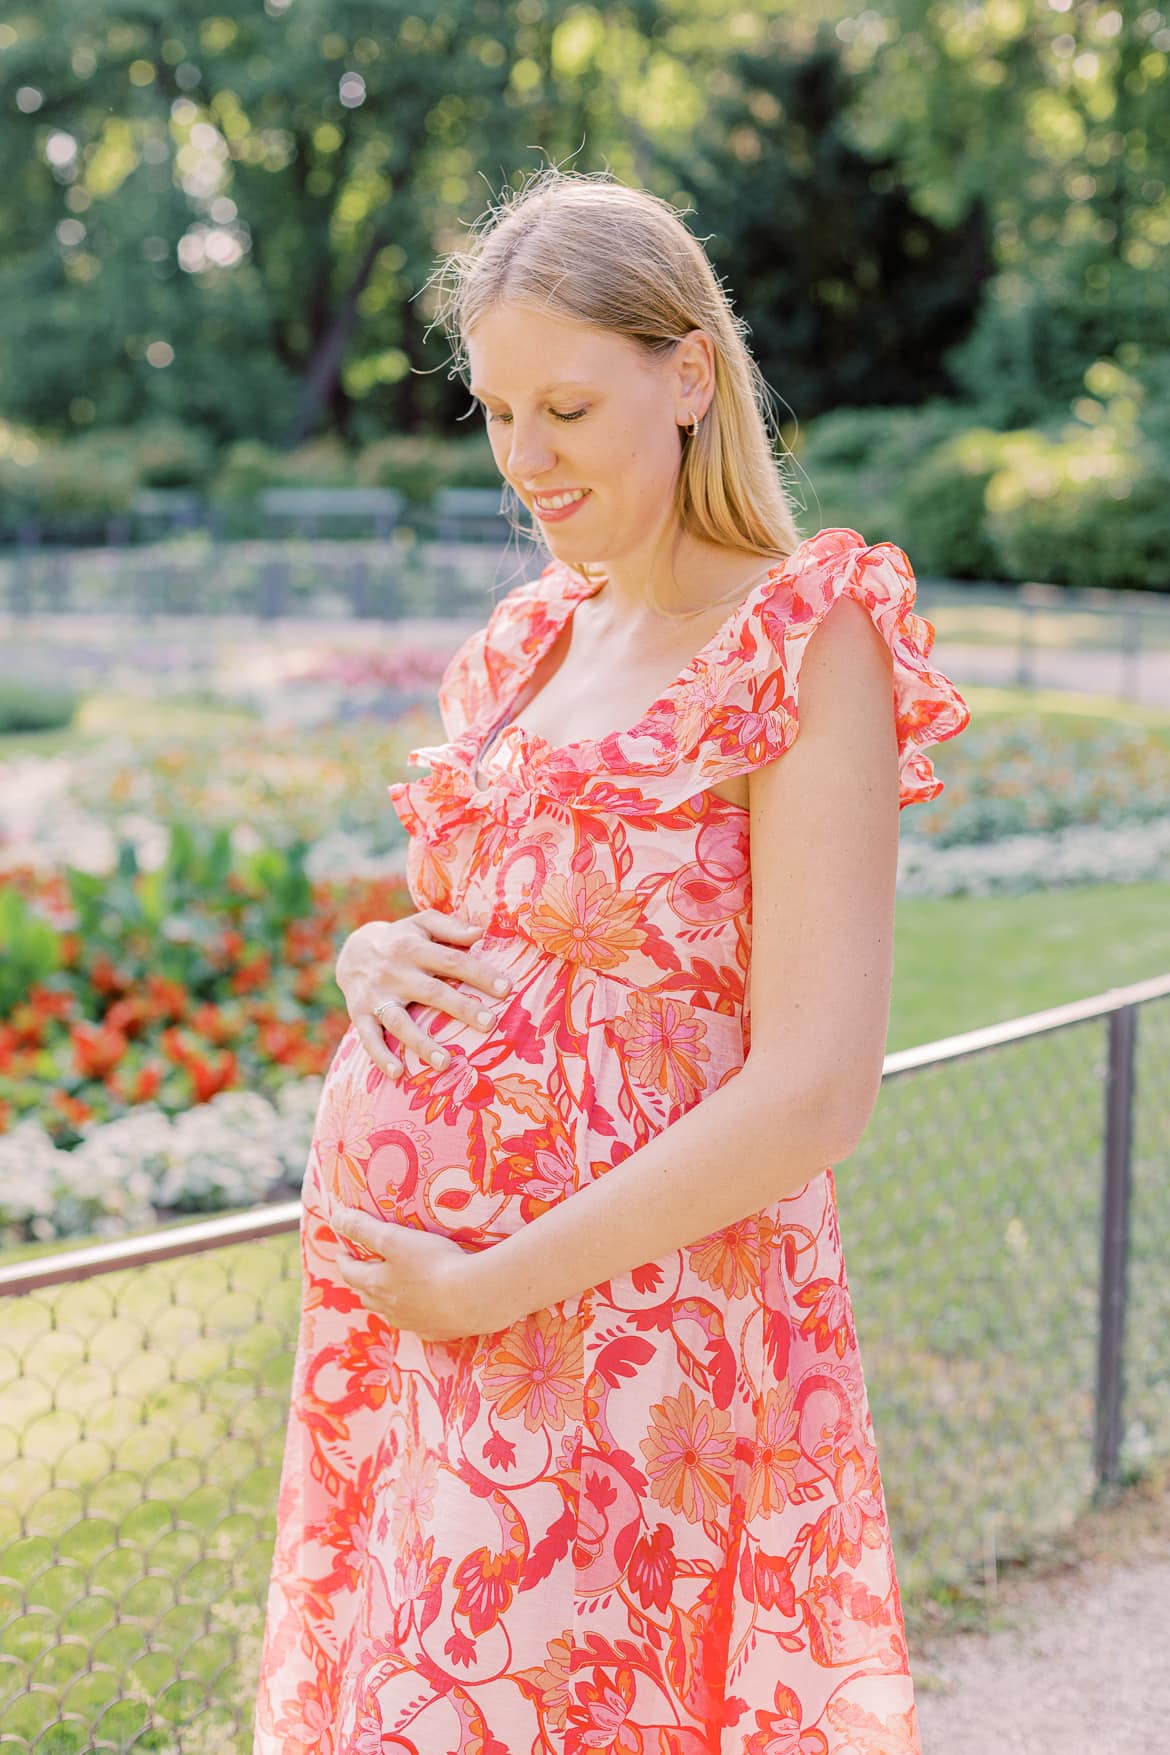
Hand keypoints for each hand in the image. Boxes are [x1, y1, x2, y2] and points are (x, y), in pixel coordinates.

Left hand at [328, 1205, 494, 1341]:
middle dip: (361, 1281)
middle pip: (366, 1295)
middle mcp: (388, 1308)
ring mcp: (412, 1323)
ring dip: (385, 1300)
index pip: (349, 1272)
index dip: (344, 1260)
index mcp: (376, 1285)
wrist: (473, 1297)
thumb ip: (363, 1228)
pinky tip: (423, 1308)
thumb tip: (335, 1219)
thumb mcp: (393, 1238)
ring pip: (389, 1312)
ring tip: (391, 1288)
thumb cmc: (433, 1263)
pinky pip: (417, 1323)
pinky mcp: (435, 1331)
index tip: (342, 1251)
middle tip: (363, 1268)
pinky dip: (414, 1313)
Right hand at [335, 908, 512, 1080]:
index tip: (506, 989)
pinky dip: (380, 1056)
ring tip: (445, 1063)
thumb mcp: (422, 924)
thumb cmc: (402, 939)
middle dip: (461, 1008)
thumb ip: (451, 927)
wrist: (352, 951)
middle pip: (431, 992)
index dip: (479, 974)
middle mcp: (394, 972)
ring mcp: (376, 996)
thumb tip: (481, 933)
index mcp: (413, 947)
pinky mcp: (360, 1014)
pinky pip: (368, 1038)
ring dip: (421, 1043)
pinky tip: (398, 1073)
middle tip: (489, 1024)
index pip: (452, 960)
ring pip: (400, 1022)